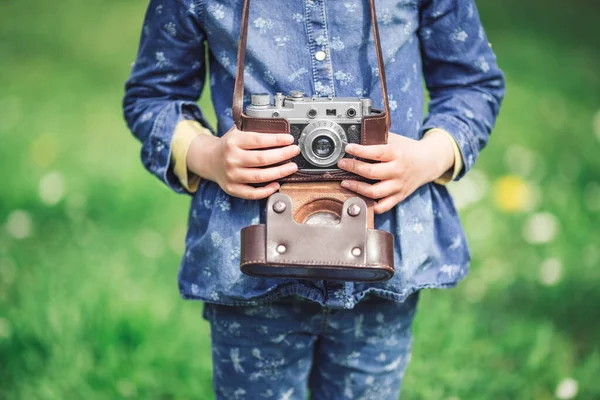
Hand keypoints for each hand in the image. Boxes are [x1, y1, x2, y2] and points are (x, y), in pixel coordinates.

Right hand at [187, 126, 299, 199]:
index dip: (277, 140)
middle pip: (262, 159)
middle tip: (294, 151)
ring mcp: (232, 175)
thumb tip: (278, 127)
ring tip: (292, 167)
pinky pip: (252, 193)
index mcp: (233, 142)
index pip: (259, 141)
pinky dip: (266, 191)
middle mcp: (231, 159)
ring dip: (280, 173)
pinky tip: (277, 184)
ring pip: (260, 177)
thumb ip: (254, 129)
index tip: (289, 140)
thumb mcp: (237, 131)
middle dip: (283, 155)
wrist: (209, 159)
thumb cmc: (229, 145)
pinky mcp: (232, 188)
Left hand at [337, 131, 454, 213]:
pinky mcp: (399, 196)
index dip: (360, 150)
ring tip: (345, 182)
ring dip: (357, 188)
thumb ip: (378, 139)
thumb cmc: (407, 150)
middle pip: (372, 173)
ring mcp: (399, 186)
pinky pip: (383, 206)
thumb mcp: (395, 140)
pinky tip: (360, 198)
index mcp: (397, 154)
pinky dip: (371, 205)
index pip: (376, 153)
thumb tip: (356, 136)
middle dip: (353, 168)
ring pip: (374, 192)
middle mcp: (398, 171)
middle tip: (342, 164)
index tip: (348, 148)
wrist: (428, 162)